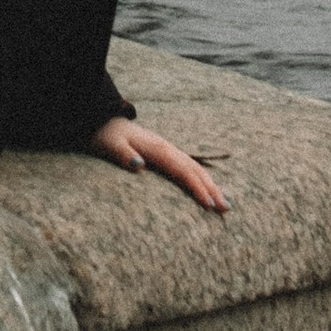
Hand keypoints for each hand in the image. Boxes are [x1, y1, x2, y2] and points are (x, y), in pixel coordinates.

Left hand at [92, 118, 229, 212]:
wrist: (104, 120)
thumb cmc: (106, 136)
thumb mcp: (110, 145)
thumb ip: (123, 155)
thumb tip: (140, 165)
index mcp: (157, 148)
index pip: (182, 170)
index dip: (197, 188)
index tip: (209, 205)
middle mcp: (167, 148)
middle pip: (195, 169)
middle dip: (212, 189)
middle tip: (226, 209)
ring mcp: (168, 149)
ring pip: (195, 167)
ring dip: (211, 184)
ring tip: (224, 203)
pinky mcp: (165, 153)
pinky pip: (189, 166)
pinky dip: (202, 177)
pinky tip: (207, 187)